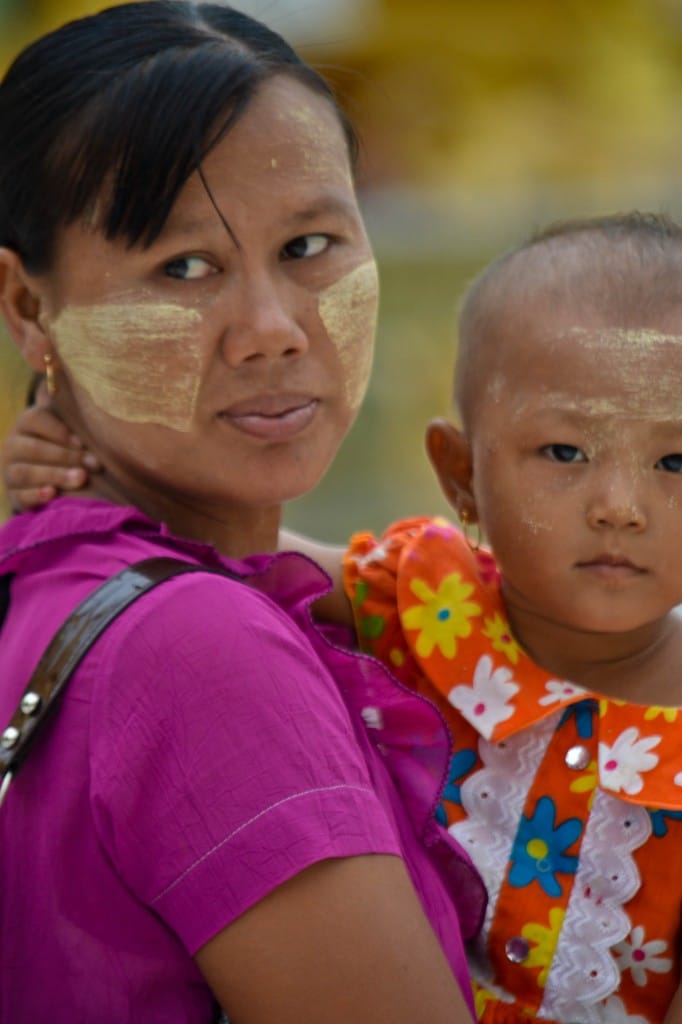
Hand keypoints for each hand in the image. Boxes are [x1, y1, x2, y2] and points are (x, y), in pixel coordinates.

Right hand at [2, 391, 99, 510]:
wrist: (60, 478)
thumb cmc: (71, 444)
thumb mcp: (72, 420)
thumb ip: (67, 395)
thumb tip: (58, 360)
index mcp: (28, 423)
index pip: (34, 419)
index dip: (58, 430)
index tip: (82, 440)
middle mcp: (14, 445)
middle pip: (34, 449)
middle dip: (66, 457)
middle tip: (94, 465)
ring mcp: (11, 471)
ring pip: (26, 472)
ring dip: (55, 476)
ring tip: (81, 479)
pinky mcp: (15, 496)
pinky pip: (20, 496)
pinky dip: (36, 495)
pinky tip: (53, 494)